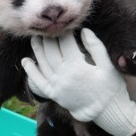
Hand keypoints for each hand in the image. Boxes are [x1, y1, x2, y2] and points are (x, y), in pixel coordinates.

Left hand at [21, 28, 135, 135]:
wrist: (106, 111)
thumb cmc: (110, 87)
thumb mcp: (108, 65)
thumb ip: (96, 47)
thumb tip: (84, 30)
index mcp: (78, 66)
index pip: (66, 43)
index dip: (64, 31)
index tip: (64, 23)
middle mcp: (63, 75)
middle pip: (50, 51)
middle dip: (48, 37)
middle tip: (46, 27)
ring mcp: (56, 86)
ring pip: (42, 63)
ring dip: (37, 49)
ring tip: (35, 37)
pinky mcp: (53, 94)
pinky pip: (38, 82)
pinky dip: (30, 71)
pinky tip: (26, 61)